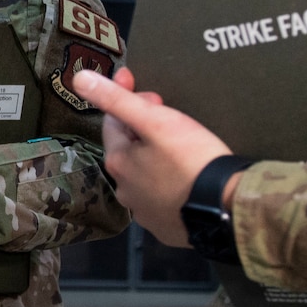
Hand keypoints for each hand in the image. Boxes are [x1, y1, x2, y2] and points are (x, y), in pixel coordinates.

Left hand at [74, 67, 234, 248]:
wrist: (226, 207)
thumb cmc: (191, 160)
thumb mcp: (154, 120)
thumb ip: (116, 99)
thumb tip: (79, 79)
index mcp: (118, 163)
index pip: (114, 123)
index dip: (134, 103)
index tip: (155, 95)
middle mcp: (124, 190)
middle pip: (130, 151)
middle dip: (146, 132)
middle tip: (173, 121)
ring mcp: (145, 212)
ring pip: (146, 176)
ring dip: (158, 160)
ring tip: (183, 151)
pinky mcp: (166, 227)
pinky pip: (163, 199)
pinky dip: (171, 185)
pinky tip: (188, 179)